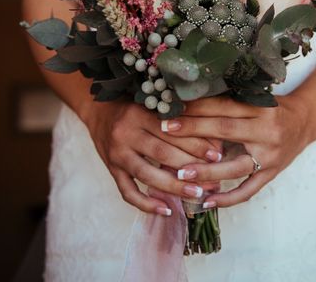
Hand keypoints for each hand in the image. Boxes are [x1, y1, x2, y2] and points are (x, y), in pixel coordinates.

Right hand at [82, 100, 222, 215]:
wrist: (98, 111)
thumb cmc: (134, 107)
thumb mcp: (151, 105)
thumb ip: (176, 118)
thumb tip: (210, 135)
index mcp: (139, 114)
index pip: (172, 132)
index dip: (196, 144)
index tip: (217, 155)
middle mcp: (126, 134)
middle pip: (162, 153)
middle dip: (190, 167)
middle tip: (213, 178)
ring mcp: (117, 154)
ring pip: (147, 175)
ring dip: (173, 187)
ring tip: (196, 194)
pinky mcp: (111, 169)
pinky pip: (128, 191)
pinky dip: (146, 204)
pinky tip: (166, 210)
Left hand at [166, 95, 315, 207]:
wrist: (305, 121)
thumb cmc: (273, 108)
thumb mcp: (255, 100)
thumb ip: (229, 104)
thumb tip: (188, 104)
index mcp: (261, 108)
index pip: (224, 107)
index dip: (197, 108)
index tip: (172, 109)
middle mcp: (267, 131)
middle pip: (225, 130)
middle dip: (193, 131)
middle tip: (166, 131)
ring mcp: (270, 156)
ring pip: (235, 166)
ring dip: (206, 171)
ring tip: (181, 173)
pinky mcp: (272, 174)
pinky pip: (248, 190)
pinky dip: (227, 198)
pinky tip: (206, 202)